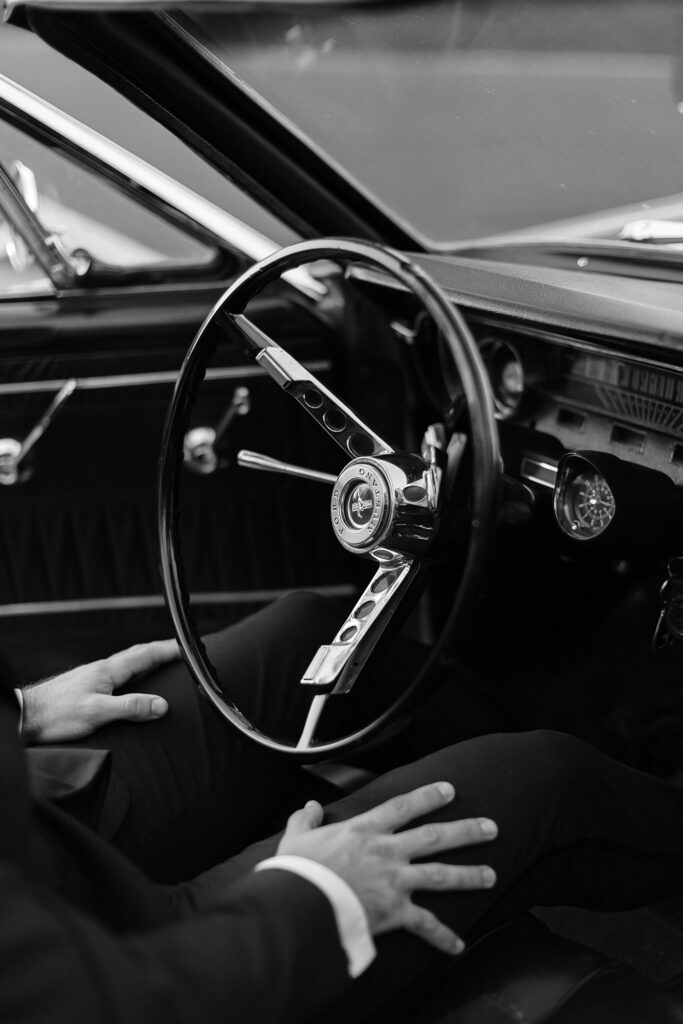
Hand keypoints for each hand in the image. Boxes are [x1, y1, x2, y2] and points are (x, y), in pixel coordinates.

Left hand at [21, 640, 179, 743]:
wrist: (26, 717)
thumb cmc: (55, 715)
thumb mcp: (97, 712)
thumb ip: (130, 707)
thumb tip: (161, 705)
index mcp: (107, 671)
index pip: (145, 654)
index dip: (169, 650)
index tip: (188, 648)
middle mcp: (101, 670)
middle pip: (138, 655)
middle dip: (161, 651)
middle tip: (181, 651)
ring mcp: (93, 677)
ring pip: (127, 664)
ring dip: (147, 660)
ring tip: (163, 663)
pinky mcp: (86, 687)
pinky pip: (118, 675)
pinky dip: (133, 673)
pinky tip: (131, 683)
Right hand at [277, 781, 496, 954]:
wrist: (301, 905)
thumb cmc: (298, 872)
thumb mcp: (296, 837)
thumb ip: (305, 819)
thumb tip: (310, 806)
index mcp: (364, 830)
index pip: (403, 806)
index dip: (428, 796)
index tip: (449, 790)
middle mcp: (387, 852)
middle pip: (435, 836)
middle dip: (466, 830)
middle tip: (491, 827)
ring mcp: (394, 881)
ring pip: (440, 874)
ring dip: (468, 874)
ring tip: (491, 874)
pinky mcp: (395, 912)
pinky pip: (424, 924)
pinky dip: (442, 936)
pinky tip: (458, 944)